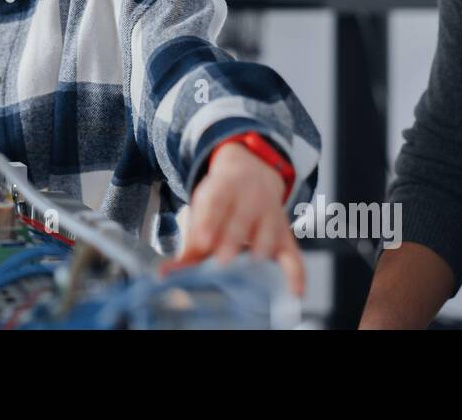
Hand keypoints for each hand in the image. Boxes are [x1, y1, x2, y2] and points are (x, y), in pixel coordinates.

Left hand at [161, 142, 305, 296]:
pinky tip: (294, 291)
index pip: (216, 203)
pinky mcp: (285, 234)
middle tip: (222, 261)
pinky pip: (294, 255)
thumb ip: (189, 244)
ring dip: (262, 250)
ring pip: (269, 232)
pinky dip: (297, 273)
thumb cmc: (220, 200)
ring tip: (253, 269)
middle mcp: (250, 199)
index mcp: (223, 189)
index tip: (201, 242)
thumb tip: (164, 274)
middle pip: (242, 219)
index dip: (209, 222)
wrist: (251, 170)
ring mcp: (270, 215)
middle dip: (232, 239)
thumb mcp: (203, 209)